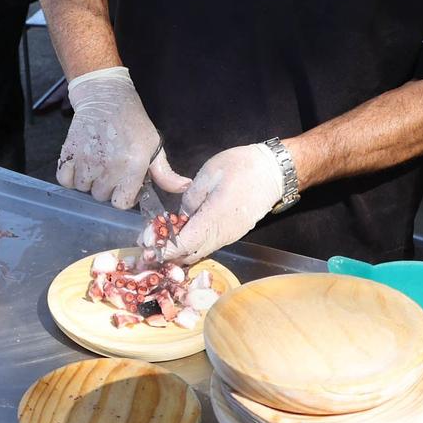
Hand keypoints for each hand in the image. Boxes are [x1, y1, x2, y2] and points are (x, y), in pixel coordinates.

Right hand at [56, 67, 175, 208]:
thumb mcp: (154, 146)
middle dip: (107, 187)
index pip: (121, 203)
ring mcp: (87, 160)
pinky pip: (65, 180)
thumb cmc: (133, 123)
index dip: (124, 195)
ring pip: (84, 189)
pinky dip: (70, 176)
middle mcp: (109, 167)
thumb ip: (166, 173)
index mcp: (133, 166)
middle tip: (111, 168)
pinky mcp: (69, 153)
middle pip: (102, 197)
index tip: (125, 183)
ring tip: (96, 164)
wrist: (106, 97)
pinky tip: (81, 164)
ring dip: (89, 181)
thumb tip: (184, 188)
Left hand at [155, 143, 286, 264]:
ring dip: (180, 251)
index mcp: (214, 218)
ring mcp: (230, 236)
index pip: (184, 244)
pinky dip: (193, 245)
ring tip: (161, 239)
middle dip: (168, 253)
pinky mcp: (234, 233)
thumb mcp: (210, 173)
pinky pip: (209, 245)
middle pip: (191, 254)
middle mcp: (222, 234)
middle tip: (148, 245)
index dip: (164, 249)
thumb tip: (181, 216)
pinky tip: (182, 234)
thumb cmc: (242, 167)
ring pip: (200, 252)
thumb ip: (191, 197)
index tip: (147, 248)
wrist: (275, 172)